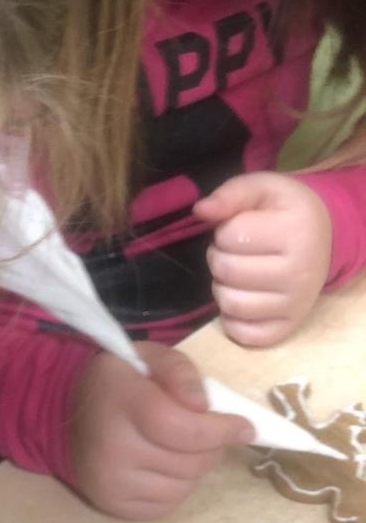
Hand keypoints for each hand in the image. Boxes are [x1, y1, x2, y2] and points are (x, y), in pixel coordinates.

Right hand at [70, 344, 253, 519]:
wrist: (64, 413)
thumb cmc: (117, 382)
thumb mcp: (148, 357)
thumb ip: (181, 372)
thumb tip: (204, 407)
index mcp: (122, 402)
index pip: (184, 428)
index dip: (221, 430)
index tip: (245, 427)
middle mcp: (112, 448)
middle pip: (191, 461)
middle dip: (211, 446)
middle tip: (205, 431)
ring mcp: (111, 481)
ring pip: (185, 486)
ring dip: (194, 467)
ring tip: (179, 447)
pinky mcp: (113, 505)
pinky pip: (169, 504)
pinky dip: (177, 485)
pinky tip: (162, 465)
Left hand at [194, 172, 331, 346]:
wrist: (322, 237)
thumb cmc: (284, 211)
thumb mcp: (262, 188)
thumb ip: (230, 194)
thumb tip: (200, 210)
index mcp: (296, 233)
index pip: (230, 236)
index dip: (224, 230)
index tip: (240, 228)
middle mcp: (300, 273)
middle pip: (226, 271)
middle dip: (218, 258)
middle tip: (234, 252)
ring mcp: (296, 305)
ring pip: (230, 304)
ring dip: (221, 287)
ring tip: (237, 273)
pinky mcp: (288, 327)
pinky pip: (244, 334)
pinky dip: (232, 319)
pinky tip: (241, 298)